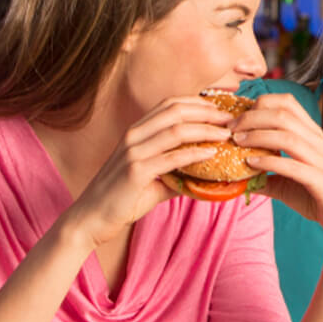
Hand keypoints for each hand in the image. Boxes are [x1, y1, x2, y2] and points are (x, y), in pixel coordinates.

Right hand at [63, 95, 238, 245]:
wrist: (92, 218)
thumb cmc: (122, 199)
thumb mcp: (152, 179)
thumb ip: (175, 173)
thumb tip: (202, 177)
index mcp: (136, 132)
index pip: (169, 105)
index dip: (197, 103)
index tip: (220, 109)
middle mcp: (133, 136)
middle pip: (175, 110)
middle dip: (206, 111)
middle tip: (230, 118)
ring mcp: (133, 152)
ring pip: (175, 129)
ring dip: (205, 129)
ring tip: (226, 134)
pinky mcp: (135, 171)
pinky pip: (171, 157)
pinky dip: (195, 152)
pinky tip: (212, 153)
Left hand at [229, 93, 322, 247]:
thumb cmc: (318, 197)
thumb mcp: (287, 183)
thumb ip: (265, 176)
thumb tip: (236, 177)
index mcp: (310, 134)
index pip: (287, 103)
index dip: (260, 104)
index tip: (238, 119)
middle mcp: (317, 142)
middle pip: (283, 114)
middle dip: (252, 117)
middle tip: (231, 129)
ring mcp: (321, 160)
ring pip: (288, 136)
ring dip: (257, 136)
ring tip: (238, 142)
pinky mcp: (322, 181)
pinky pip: (294, 166)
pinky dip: (270, 162)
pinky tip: (251, 164)